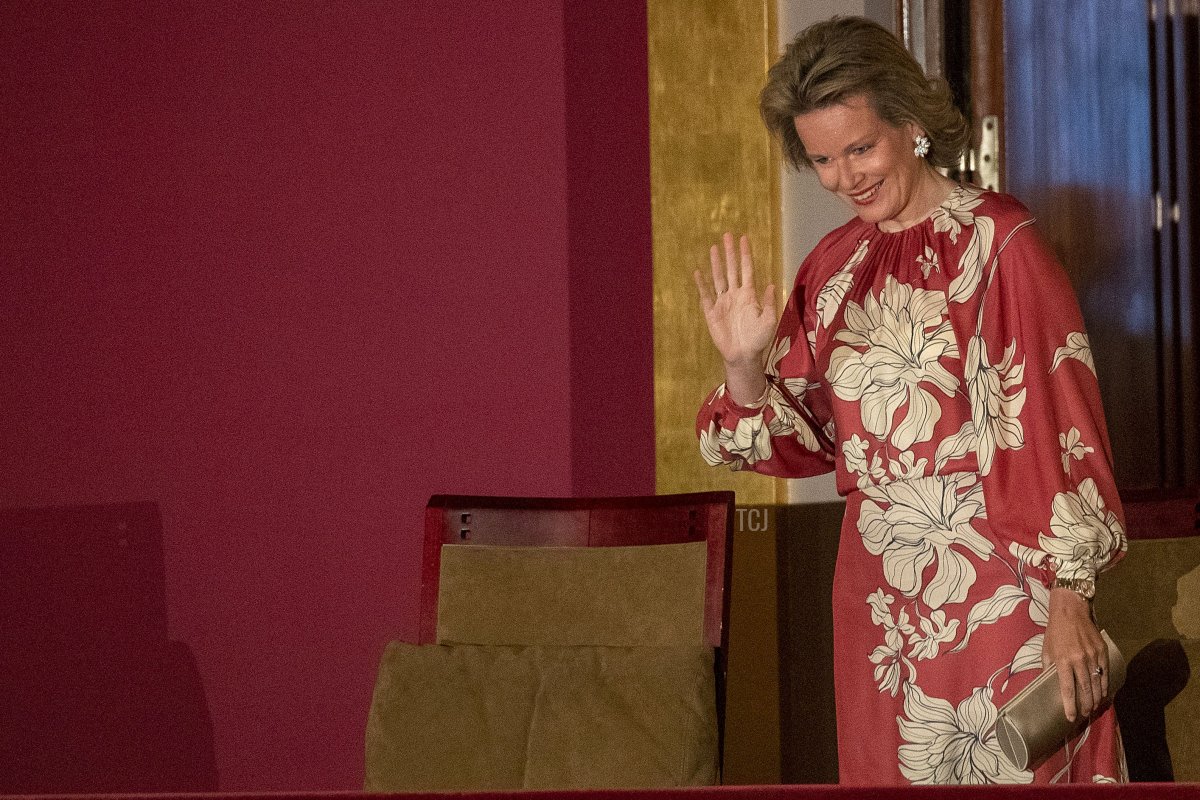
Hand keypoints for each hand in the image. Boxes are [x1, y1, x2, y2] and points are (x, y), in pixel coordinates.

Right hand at [693, 233, 776, 402]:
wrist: (743, 356)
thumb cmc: (758, 340)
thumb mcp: (769, 321)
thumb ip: (768, 302)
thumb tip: (770, 284)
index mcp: (749, 295)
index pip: (746, 269)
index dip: (745, 254)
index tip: (744, 238)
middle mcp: (735, 295)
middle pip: (731, 269)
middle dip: (729, 252)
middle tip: (727, 235)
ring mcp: (722, 302)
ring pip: (718, 278)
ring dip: (716, 264)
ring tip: (713, 248)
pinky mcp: (711, 312)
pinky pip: (705, 295)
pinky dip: (702, 284)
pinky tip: (698, 272)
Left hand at [1043, 587, 1107, 721]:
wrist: (1071, 611)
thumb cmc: (1055, 632)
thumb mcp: (1046, 649)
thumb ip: (1048, 668)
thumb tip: (1046, 684)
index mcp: (1062, 660)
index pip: (1067, 688)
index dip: (1069, 705)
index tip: (1070, 717)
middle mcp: (1079, 659)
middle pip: (1085, 689)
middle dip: (1086, 705)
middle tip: (1085, 714)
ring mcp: (1093, 655)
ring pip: (1097, 683)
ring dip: (1096, 698)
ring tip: (1094, 707)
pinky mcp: (1102, 651)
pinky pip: (1105, 672)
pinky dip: (1105, 685)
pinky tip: (1103, 693)